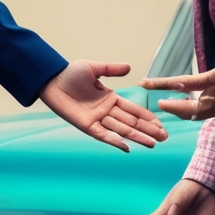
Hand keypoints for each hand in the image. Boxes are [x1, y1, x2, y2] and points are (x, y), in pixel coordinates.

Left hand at [39, 61, 166, 151]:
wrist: (51, 80)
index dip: (147, 118)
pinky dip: (114, 140)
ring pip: (121, 130)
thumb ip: (111, 69)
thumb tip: (129, 68)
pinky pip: (103, 134)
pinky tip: (127, 146)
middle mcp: (106, 111)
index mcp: (111, 98)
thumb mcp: (94, 68)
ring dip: (137, 137)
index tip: (161, 125)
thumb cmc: (70, 74)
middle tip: (164, 138)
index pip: (134, 110)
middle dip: (148, 130)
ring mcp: (97, 119)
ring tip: (152, 144)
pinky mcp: (86, 125)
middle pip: (131, 123)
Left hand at [141, 61, 214, 120]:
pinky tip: (192, 99)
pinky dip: (192, 104)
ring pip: (192, 110)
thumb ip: (193, 83)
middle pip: (182, 111)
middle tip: (154, 95)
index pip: (176, 101)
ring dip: (179, 106)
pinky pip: (202, 108)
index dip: (161, 92)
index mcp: (205, 105)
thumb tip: (173, 85)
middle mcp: (209, 110)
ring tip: (168, 100)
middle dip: (169, 105)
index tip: (145, 85)